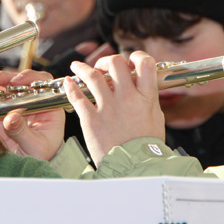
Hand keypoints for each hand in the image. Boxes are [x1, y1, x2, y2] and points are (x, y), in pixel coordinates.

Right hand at [0, 69, 64, 159]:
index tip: (18, 81)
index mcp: (49, 106)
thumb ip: (23, 132)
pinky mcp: (2, 109)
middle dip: (9, 78)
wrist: (28, 165)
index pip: (44, 83)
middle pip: (23, 80)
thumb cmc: (39, 154)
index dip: (31, 78)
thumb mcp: (35, 147)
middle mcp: (33, 100)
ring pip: (7, 85)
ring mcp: (17, 103)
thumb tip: (11, 118)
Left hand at [65, 51, 164, 166]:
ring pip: (92, 76)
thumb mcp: (155, 119)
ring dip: (83, 68)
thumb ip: (148, 100)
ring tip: (77, 66)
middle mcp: (126, 98)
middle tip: (101, 66)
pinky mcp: (91, 119)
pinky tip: (68, 83)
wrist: (133, 167)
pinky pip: (77, 96)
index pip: (144, 63)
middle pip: (115, 63)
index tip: (129, 61)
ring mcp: (108, 107)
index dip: (136, 57)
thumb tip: (144, 87)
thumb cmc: (146, 148)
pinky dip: (71, 86)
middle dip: (107, 60)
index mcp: (145, 97)